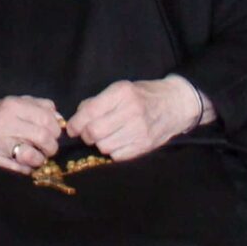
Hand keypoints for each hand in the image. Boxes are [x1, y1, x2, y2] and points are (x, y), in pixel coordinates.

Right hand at [0, 97, 61, 172]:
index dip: (56, 129)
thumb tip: (60, 119)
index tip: (52, 133)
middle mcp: (5, 123)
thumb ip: (39, 105)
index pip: (47, 119)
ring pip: (34, 156)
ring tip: (35, 156)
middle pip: (44, 137)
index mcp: (12, 106)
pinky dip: (27, 169)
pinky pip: (21, 171)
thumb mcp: (15, 102)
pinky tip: (23, 163)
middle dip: (51, 146)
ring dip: (40, 159)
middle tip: (47, 148)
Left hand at [66, 76, 205, 160]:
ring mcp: (140, 130)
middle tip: (87, 134)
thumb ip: (96, 102)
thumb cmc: (143, 95)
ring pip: (104, 146)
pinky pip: (117, 156)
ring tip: (105, 137)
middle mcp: (130, 111)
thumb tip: (76, 118)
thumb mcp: (119, 89)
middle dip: (85, 135)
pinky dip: (113, 151)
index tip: (71, 129)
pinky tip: (117, 142)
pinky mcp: (145, 146)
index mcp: (121, 93)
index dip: (75, 123)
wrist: (175, 104)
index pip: (90, 112)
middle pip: (95, 132)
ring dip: (99, 144)